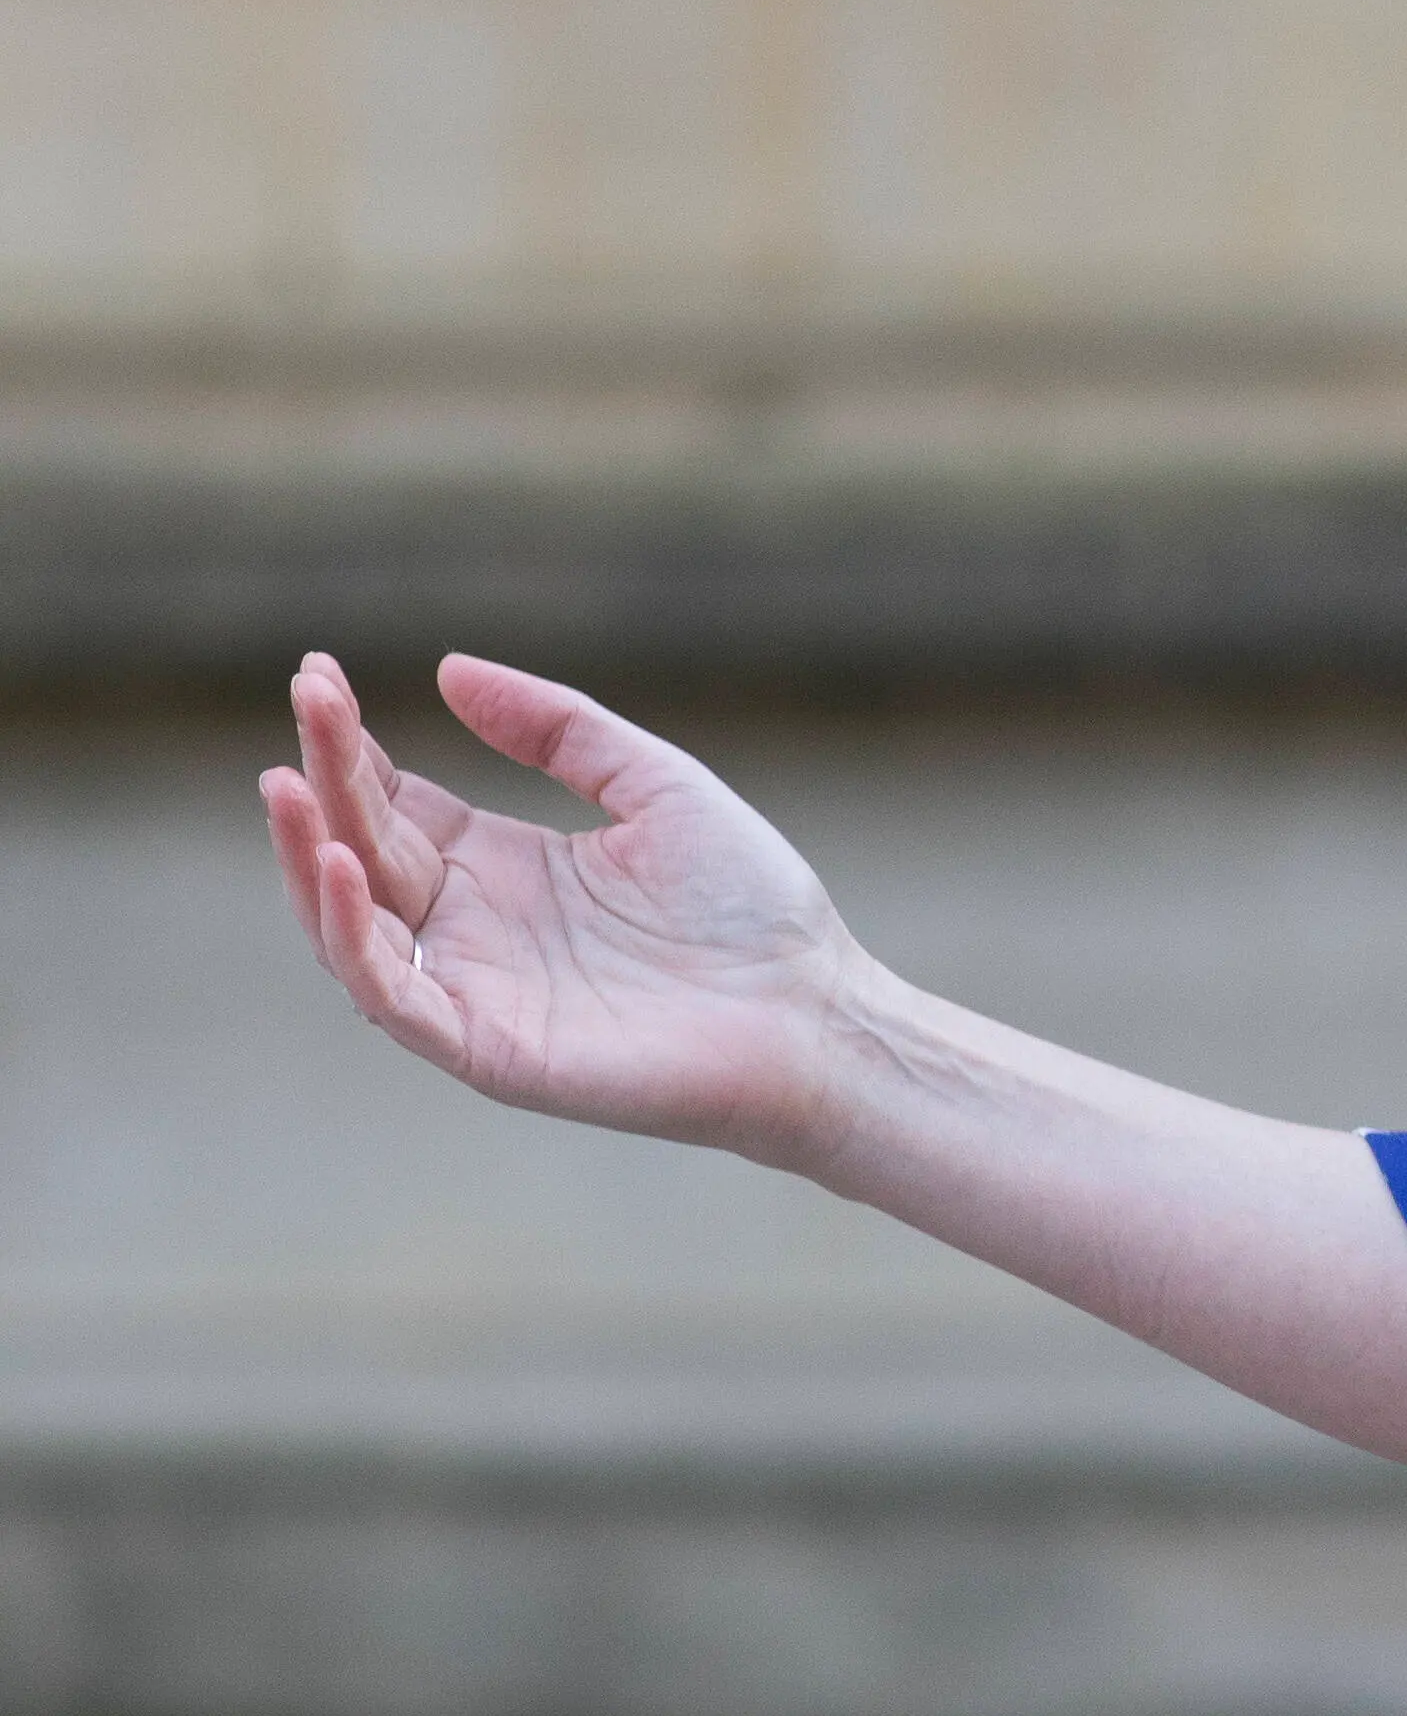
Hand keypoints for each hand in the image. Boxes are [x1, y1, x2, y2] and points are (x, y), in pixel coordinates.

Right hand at [261, 651, 869, 1160]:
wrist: (812, 1011)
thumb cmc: (749, 906)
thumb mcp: (654, 787)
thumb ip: (561, 731)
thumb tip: (449, 669)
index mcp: (505, 867)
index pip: (396, 804)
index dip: (353, 747)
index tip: (319, 677)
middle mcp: (471, 926)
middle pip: (364, 846)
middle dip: (326, 774)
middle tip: (304, 694)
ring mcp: (470, 988)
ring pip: (347, 924)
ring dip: (304, 853)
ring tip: (286, 781)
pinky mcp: (483, 1046)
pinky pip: (389, 994)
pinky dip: (350, 934)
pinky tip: (337, 866)